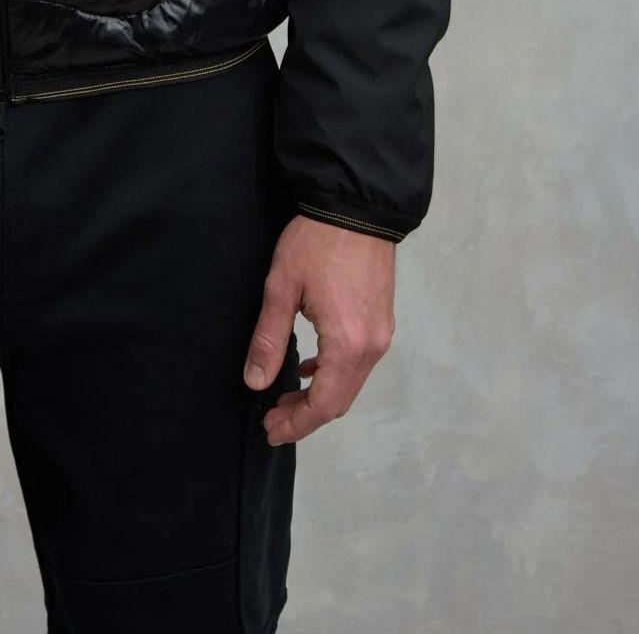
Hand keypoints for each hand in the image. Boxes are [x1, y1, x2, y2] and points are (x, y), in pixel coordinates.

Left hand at [243, 214, 395, 444]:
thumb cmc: (317, 241)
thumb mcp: (282, 287)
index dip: (297, 424)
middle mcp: (371, 347)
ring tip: (285, 396)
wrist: (357, 207)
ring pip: (350, 383)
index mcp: (347, 343)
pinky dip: (333, 373)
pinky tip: (309, 366)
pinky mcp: (382, 321)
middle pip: (340, 401)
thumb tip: (256, 382)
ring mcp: (381, 334)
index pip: (324, 405)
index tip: (271, 430)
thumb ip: (269, 339)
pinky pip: (358, 362)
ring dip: (319, 395)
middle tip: (272, 419)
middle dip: (305, 415)